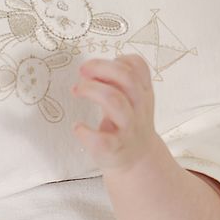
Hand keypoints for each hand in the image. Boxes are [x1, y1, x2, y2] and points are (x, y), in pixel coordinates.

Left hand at [72, 54, 162, 171]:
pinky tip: (78, 127)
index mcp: (143, 92)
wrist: (138, 159)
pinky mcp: (115, 148)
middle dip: (101, 68)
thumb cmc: (128, 122)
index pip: (138, 66)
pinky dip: (85, 131)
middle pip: (127, 78)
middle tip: (82, 71)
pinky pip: (101, 140)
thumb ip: (116, 82)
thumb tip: (90, 69)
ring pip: (115, 101)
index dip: (117, 60)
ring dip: (91, 90)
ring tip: (76, 90)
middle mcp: (139, 107)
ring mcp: (129, 128)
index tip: (98, 67)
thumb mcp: (130, 98)